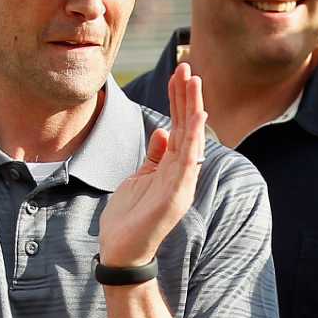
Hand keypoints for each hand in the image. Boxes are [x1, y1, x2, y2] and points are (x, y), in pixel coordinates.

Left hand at [100, 62, 205, 269]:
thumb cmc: (129, 217)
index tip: (179, 74)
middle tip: (188, 67)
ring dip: (193, 108)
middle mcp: (181, 172)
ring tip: (194, 81)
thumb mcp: (139, 177)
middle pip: (186, 127)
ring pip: (190, 138)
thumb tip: (162, 130)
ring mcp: (181, 183)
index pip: (177, 127)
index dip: (178, 100)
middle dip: (187, 96)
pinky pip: (188, 161)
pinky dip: (193, 138)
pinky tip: (197, 116)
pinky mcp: (177, 195)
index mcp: (171, 166)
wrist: (121, 251)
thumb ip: (154, 156)